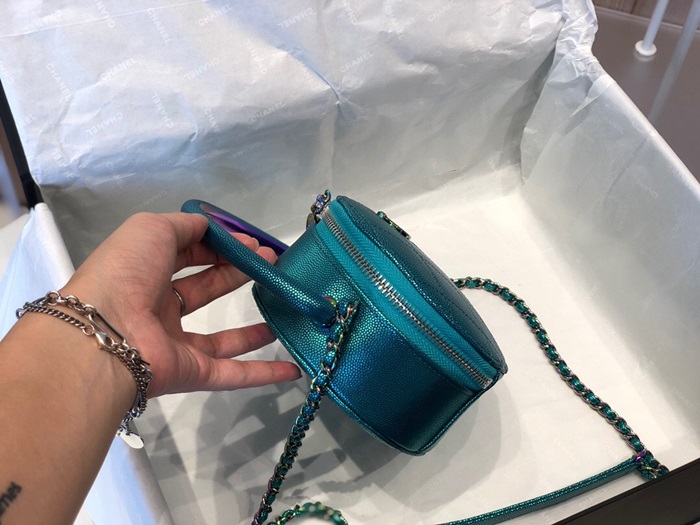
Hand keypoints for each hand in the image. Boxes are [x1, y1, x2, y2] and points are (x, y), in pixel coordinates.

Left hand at [62, 211, 300, 396]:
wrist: (104, 333)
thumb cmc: (127, 272)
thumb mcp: (153, 229)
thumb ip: (185, 225)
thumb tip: (211, 227)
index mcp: (145, 271)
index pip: (188, 255)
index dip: (220, 247)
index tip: (253, 243)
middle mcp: (158, 308)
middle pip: (206, 289)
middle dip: (239, 273)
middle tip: (273, 263)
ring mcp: (175, 344)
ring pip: (222, 337)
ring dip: (253, 326)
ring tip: (283, 307)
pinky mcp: (191, 374)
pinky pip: (232, 374)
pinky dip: (262, 373)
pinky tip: (292, 367)